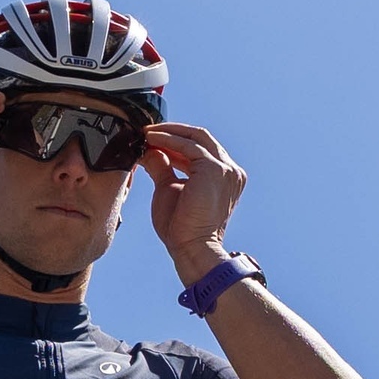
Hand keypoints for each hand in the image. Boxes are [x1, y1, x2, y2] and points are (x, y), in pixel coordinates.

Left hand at [139, 123, 247, 271]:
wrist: (191, 247)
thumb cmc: (182, 228)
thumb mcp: (169, 188)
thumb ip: (163, 168)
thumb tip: (149, 151)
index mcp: (225, 176)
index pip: (201, 149)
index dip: (176, 142)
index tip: (153, 139)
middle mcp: (231, 171)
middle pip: (201, 139)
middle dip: (173, 132)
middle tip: (147, 132)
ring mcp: (226, 169)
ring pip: (195, 138)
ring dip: (168, 133)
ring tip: (146, 134)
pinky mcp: (215, 169)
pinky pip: (188, 146)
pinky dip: (168, 140)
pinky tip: (151, 139)